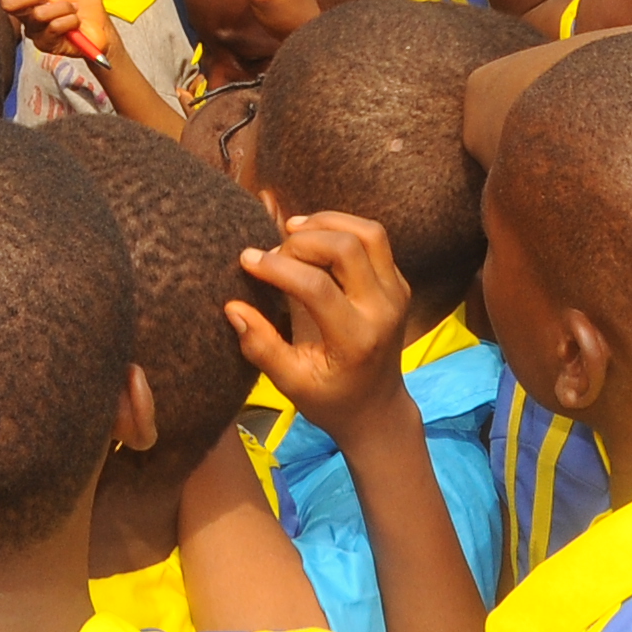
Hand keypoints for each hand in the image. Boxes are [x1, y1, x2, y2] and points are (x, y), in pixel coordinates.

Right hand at [0, 0, 109, 61]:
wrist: (101, 28)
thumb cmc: (83, 6)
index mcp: (28, 0)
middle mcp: (26, 16)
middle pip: (9, 5)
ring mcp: (35, 32)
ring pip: (37, 14)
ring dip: (61, 8)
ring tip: (72, 10)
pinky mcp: (46, 45)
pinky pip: (53, 27)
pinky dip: (69, 20)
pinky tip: (75, 23)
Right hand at [224, 213, 415, 432]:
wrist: (377, 408)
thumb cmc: (330, 399)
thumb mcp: (291, 384)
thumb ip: (261, 346)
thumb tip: (233, 307)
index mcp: (356, 340)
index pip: (317, 287)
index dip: (278, 267)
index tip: (247, 259)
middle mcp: (383, 311)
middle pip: (347, 248)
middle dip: (302, 240)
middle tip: (273, 251)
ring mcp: (396, 295)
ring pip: (369, 233)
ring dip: (327, 223)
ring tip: (293, 231)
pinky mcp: (398, 284)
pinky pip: (375, 240)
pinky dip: (342, 230)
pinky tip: (314, 239)